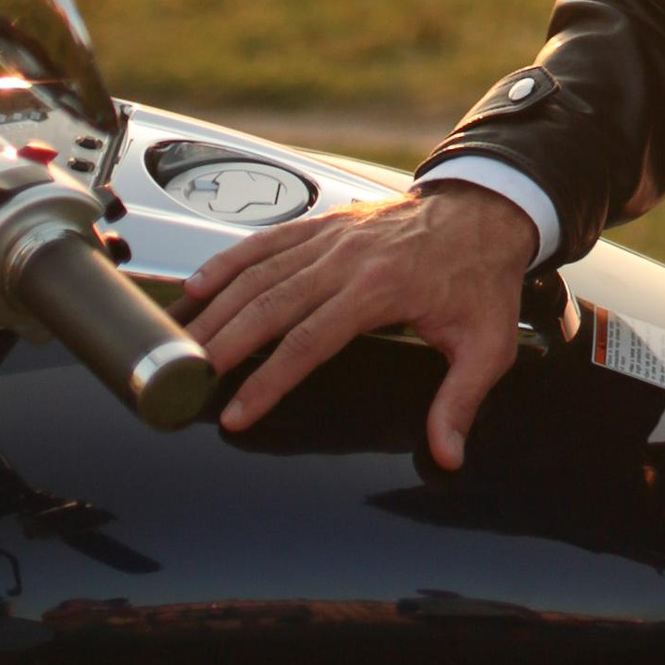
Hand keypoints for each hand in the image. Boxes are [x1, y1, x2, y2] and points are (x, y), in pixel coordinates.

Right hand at [180, 180, 538, 468]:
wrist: (487, 210)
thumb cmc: (483, 279)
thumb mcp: (487, 344)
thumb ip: (460, 401)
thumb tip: (447, 455)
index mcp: (382, 288)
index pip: (310, 341)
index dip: (269, 381)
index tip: (236, 413)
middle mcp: (348, 258)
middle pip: (269, 306)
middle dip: (222, 346)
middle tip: (182, 381)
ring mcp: (332, 237)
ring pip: (259, 273)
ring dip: (214, 309)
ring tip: (177, 345)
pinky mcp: (324, 223)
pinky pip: (266, 241)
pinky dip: (228, 261)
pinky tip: (196, 286)